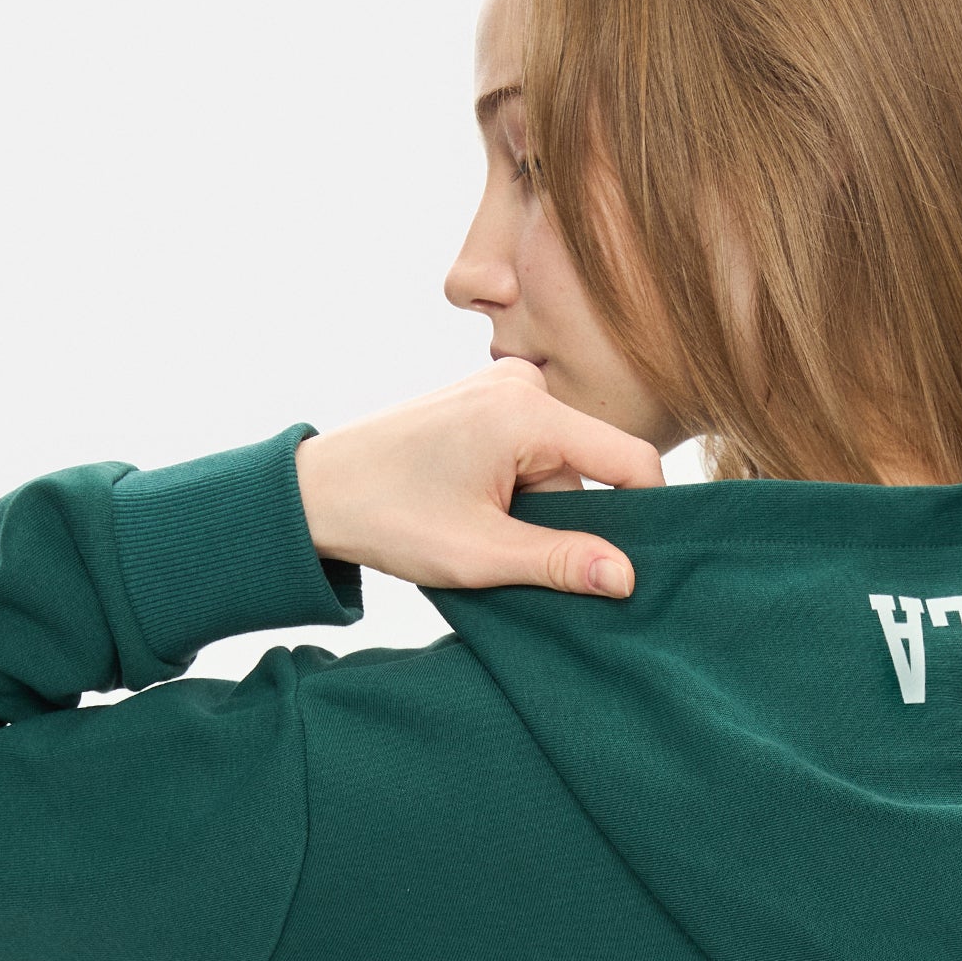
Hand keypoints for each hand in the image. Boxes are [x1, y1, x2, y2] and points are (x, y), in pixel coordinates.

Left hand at [292, 361, 667, 596]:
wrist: (315, 492)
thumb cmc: (388, 517)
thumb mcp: (481, 553)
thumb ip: (560, 562)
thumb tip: (625, 577)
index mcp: (528, 411)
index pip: (630, 459)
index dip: (646, 514)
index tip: (635, 564)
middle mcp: (521, 383)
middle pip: (590, 466)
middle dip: (568, 518)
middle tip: (516, 554)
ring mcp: (500, 386)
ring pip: (558, 464)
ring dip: (535, 508)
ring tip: (481, 531)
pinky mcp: (483, 400)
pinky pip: (530, 451)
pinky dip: (516, 489)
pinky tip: (474, 509)